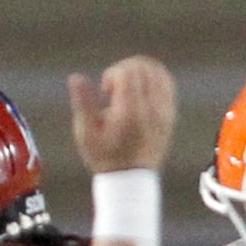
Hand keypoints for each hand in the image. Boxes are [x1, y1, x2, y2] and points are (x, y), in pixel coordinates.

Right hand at [68, 55, 175, 173]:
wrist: (131, 178)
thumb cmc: (103, 156)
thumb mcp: (86, 133)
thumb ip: (82, 103)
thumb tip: (75, 77)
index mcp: (129, 112)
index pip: (127, 73)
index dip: (112, 74)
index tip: (106, 91)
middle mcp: (150, 108)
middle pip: (142, 67)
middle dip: (124, 70)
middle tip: (114, 89)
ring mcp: (164, 110)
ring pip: (157, 71)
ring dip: (138, 71)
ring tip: (126, 88)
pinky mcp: (170, 112)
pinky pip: (166, 82)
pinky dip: (152, 78)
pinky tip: (139, 90)